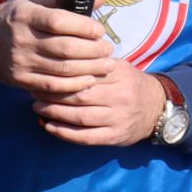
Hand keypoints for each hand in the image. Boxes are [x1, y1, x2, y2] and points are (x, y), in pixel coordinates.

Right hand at [0, 0, 110, 95]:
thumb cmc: (11, 18)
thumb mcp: (31, 1)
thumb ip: (63, 0)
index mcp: (24, 15)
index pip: (58, 21)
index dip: (84, 27)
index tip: (99, 30)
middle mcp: (21, 39)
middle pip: (65, 48)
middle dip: (93, 51)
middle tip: (108, 50)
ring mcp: (20, 62)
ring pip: (62, 69)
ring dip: (90, 69)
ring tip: (106, 66)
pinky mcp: (20, 80)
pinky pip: (53, 86)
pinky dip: (75, 85)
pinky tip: (89, 80)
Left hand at [30, 63, 166, 147]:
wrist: (157, 108)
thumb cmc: (129, 83)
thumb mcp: (118, 66)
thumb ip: (94, 62)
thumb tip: (61, 54)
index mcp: (119, 75)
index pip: (84, 74)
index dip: (60, 75)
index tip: (41, 74)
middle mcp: (120, 97)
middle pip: (80, 96)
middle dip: (52, 95)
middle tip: (33, 91)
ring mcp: (118, 119)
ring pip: (81, 117)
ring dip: (54, 113)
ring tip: (37, 107)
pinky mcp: (115, 137)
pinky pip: (86, 137)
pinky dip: (64, 133)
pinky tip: (48, 126)